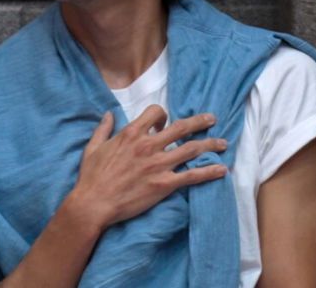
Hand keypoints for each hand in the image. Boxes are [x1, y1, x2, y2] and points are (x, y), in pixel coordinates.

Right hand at [67, 105, 227, 229]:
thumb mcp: (93, 147)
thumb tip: (109, 114)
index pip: (156, 112)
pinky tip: (222, 170)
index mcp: (131, 133)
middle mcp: (148, 145)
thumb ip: (103, 128)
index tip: (164, 124)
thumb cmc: (91, 176)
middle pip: (181, 127)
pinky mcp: (164, 184)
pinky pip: (192, 176)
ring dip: (210, 144)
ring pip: (191, 149)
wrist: (94, 202)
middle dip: (199, 122)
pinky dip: (209, 172)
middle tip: (211, 119)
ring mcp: (158, 164)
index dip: (162, 116)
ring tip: (223, 143)